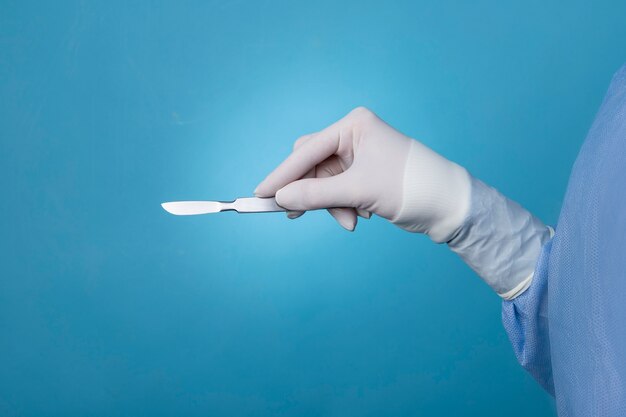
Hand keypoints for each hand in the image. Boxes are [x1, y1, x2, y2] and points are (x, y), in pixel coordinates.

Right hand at [255, 107, 469, 241]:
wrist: (448, 206)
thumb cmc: (410, 187)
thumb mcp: (359, 191)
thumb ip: (316, 195)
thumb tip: (281, 199)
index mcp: (354, 125)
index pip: (307, 150)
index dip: (282, 174)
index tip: (261, 193)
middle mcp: (354, 136)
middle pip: (312, 165)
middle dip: (311, 193)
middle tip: (294, 215)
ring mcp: (358, 156)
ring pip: (323, 182)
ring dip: (331, 205)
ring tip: (350, 220)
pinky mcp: (363, 174)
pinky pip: (337, 191)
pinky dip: (342, 207)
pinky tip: (359, 217)